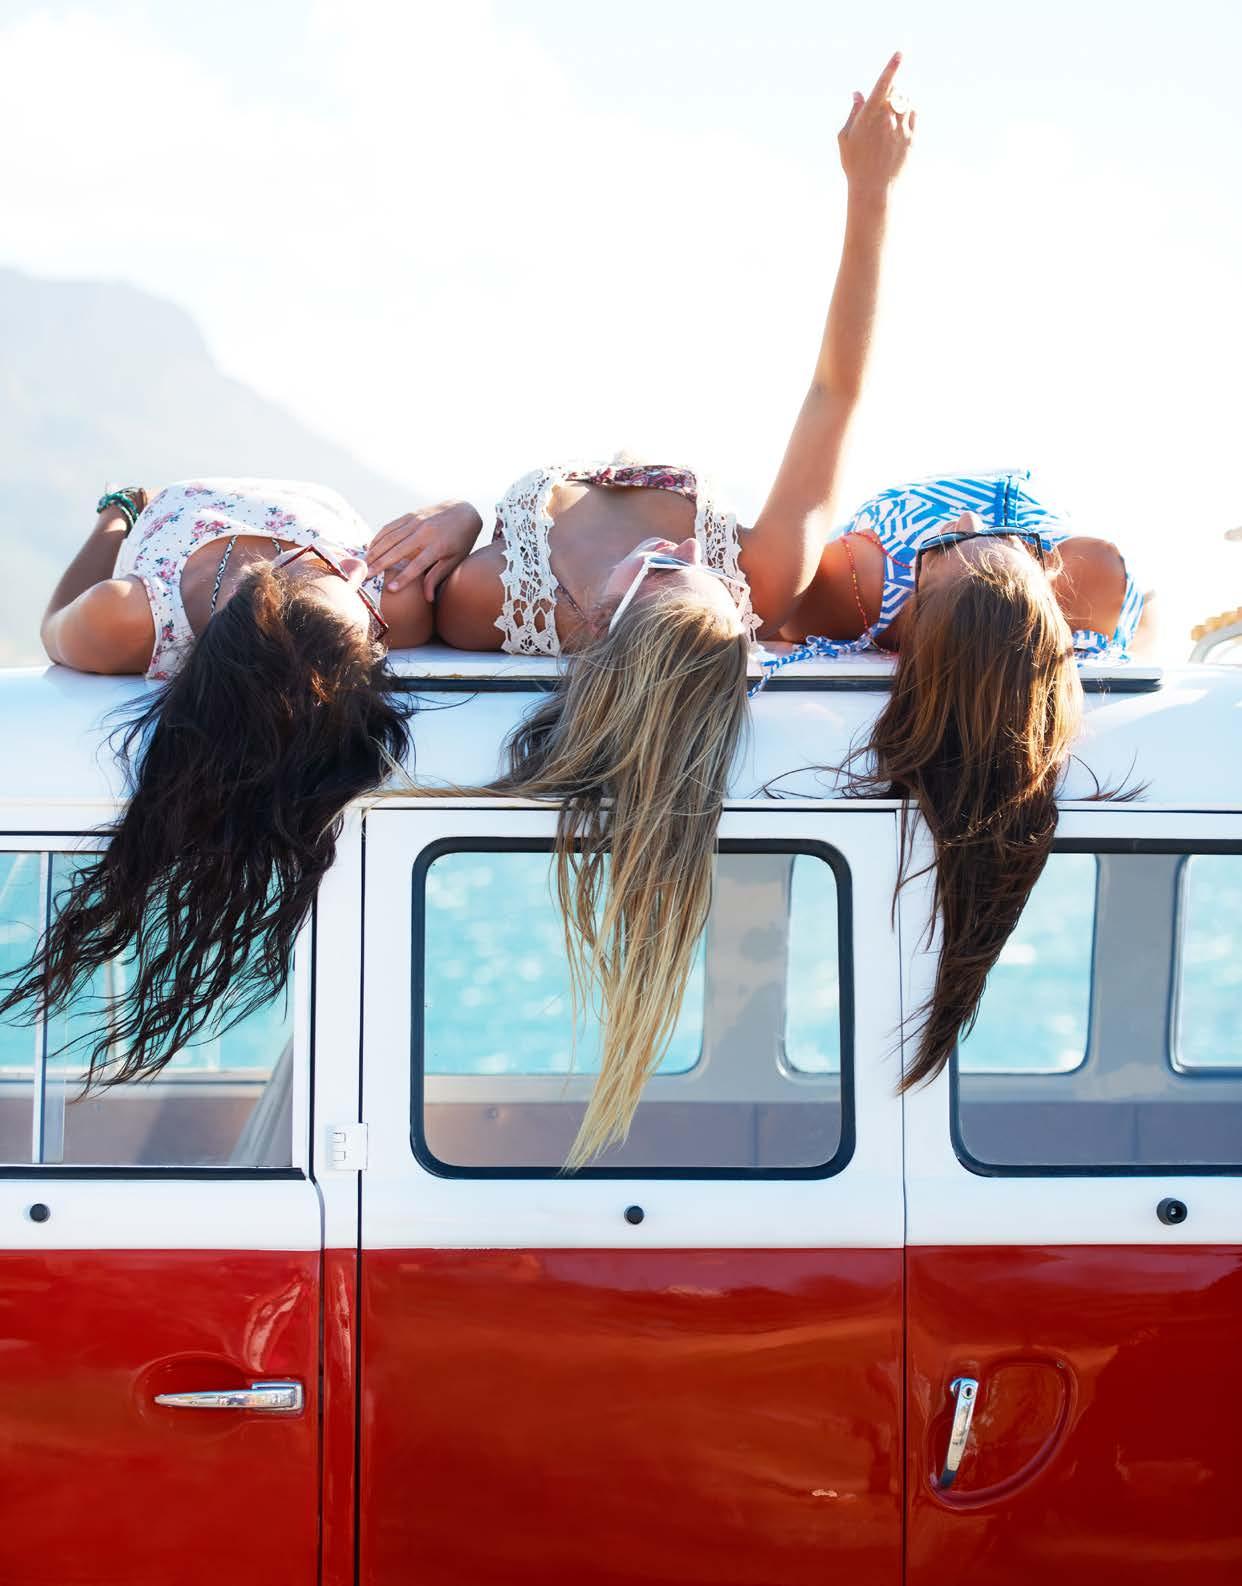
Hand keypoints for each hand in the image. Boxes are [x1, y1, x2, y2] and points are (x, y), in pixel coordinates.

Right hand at [366, 500, 482, 600]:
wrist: (463, 511)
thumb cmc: (460, 541)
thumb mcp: (454, 560)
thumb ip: (437, 577)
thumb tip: (428, 599)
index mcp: (438, 546)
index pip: (417, 565)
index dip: (403, 578)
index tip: (390, 589)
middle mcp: (425, 532)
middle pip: (398, 551)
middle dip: (380, 564)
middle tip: (365, 576)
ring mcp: (416, 522)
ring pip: (390, 537)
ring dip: (375, 551)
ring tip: (363, 564)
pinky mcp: (410, 515)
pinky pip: (390, 527)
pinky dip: (378, 537)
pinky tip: (370, 548)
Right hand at [838, 51, 914, 194]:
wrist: (873, 189)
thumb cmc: (854, 164)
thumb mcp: (846, 137)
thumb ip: (853, 112)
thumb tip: (859, 93)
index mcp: (870, 114)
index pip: (884, 84)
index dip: (892, 66)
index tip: (900, 53)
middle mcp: (889, 117)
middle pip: (895, 91)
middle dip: (890, 92)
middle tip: (881, 108)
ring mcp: (902, 126)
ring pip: (906, 101)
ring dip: (899, 102)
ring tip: (889, 118)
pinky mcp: (912, 137)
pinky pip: (914, 114)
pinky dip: (908, 111)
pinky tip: (900, 122)